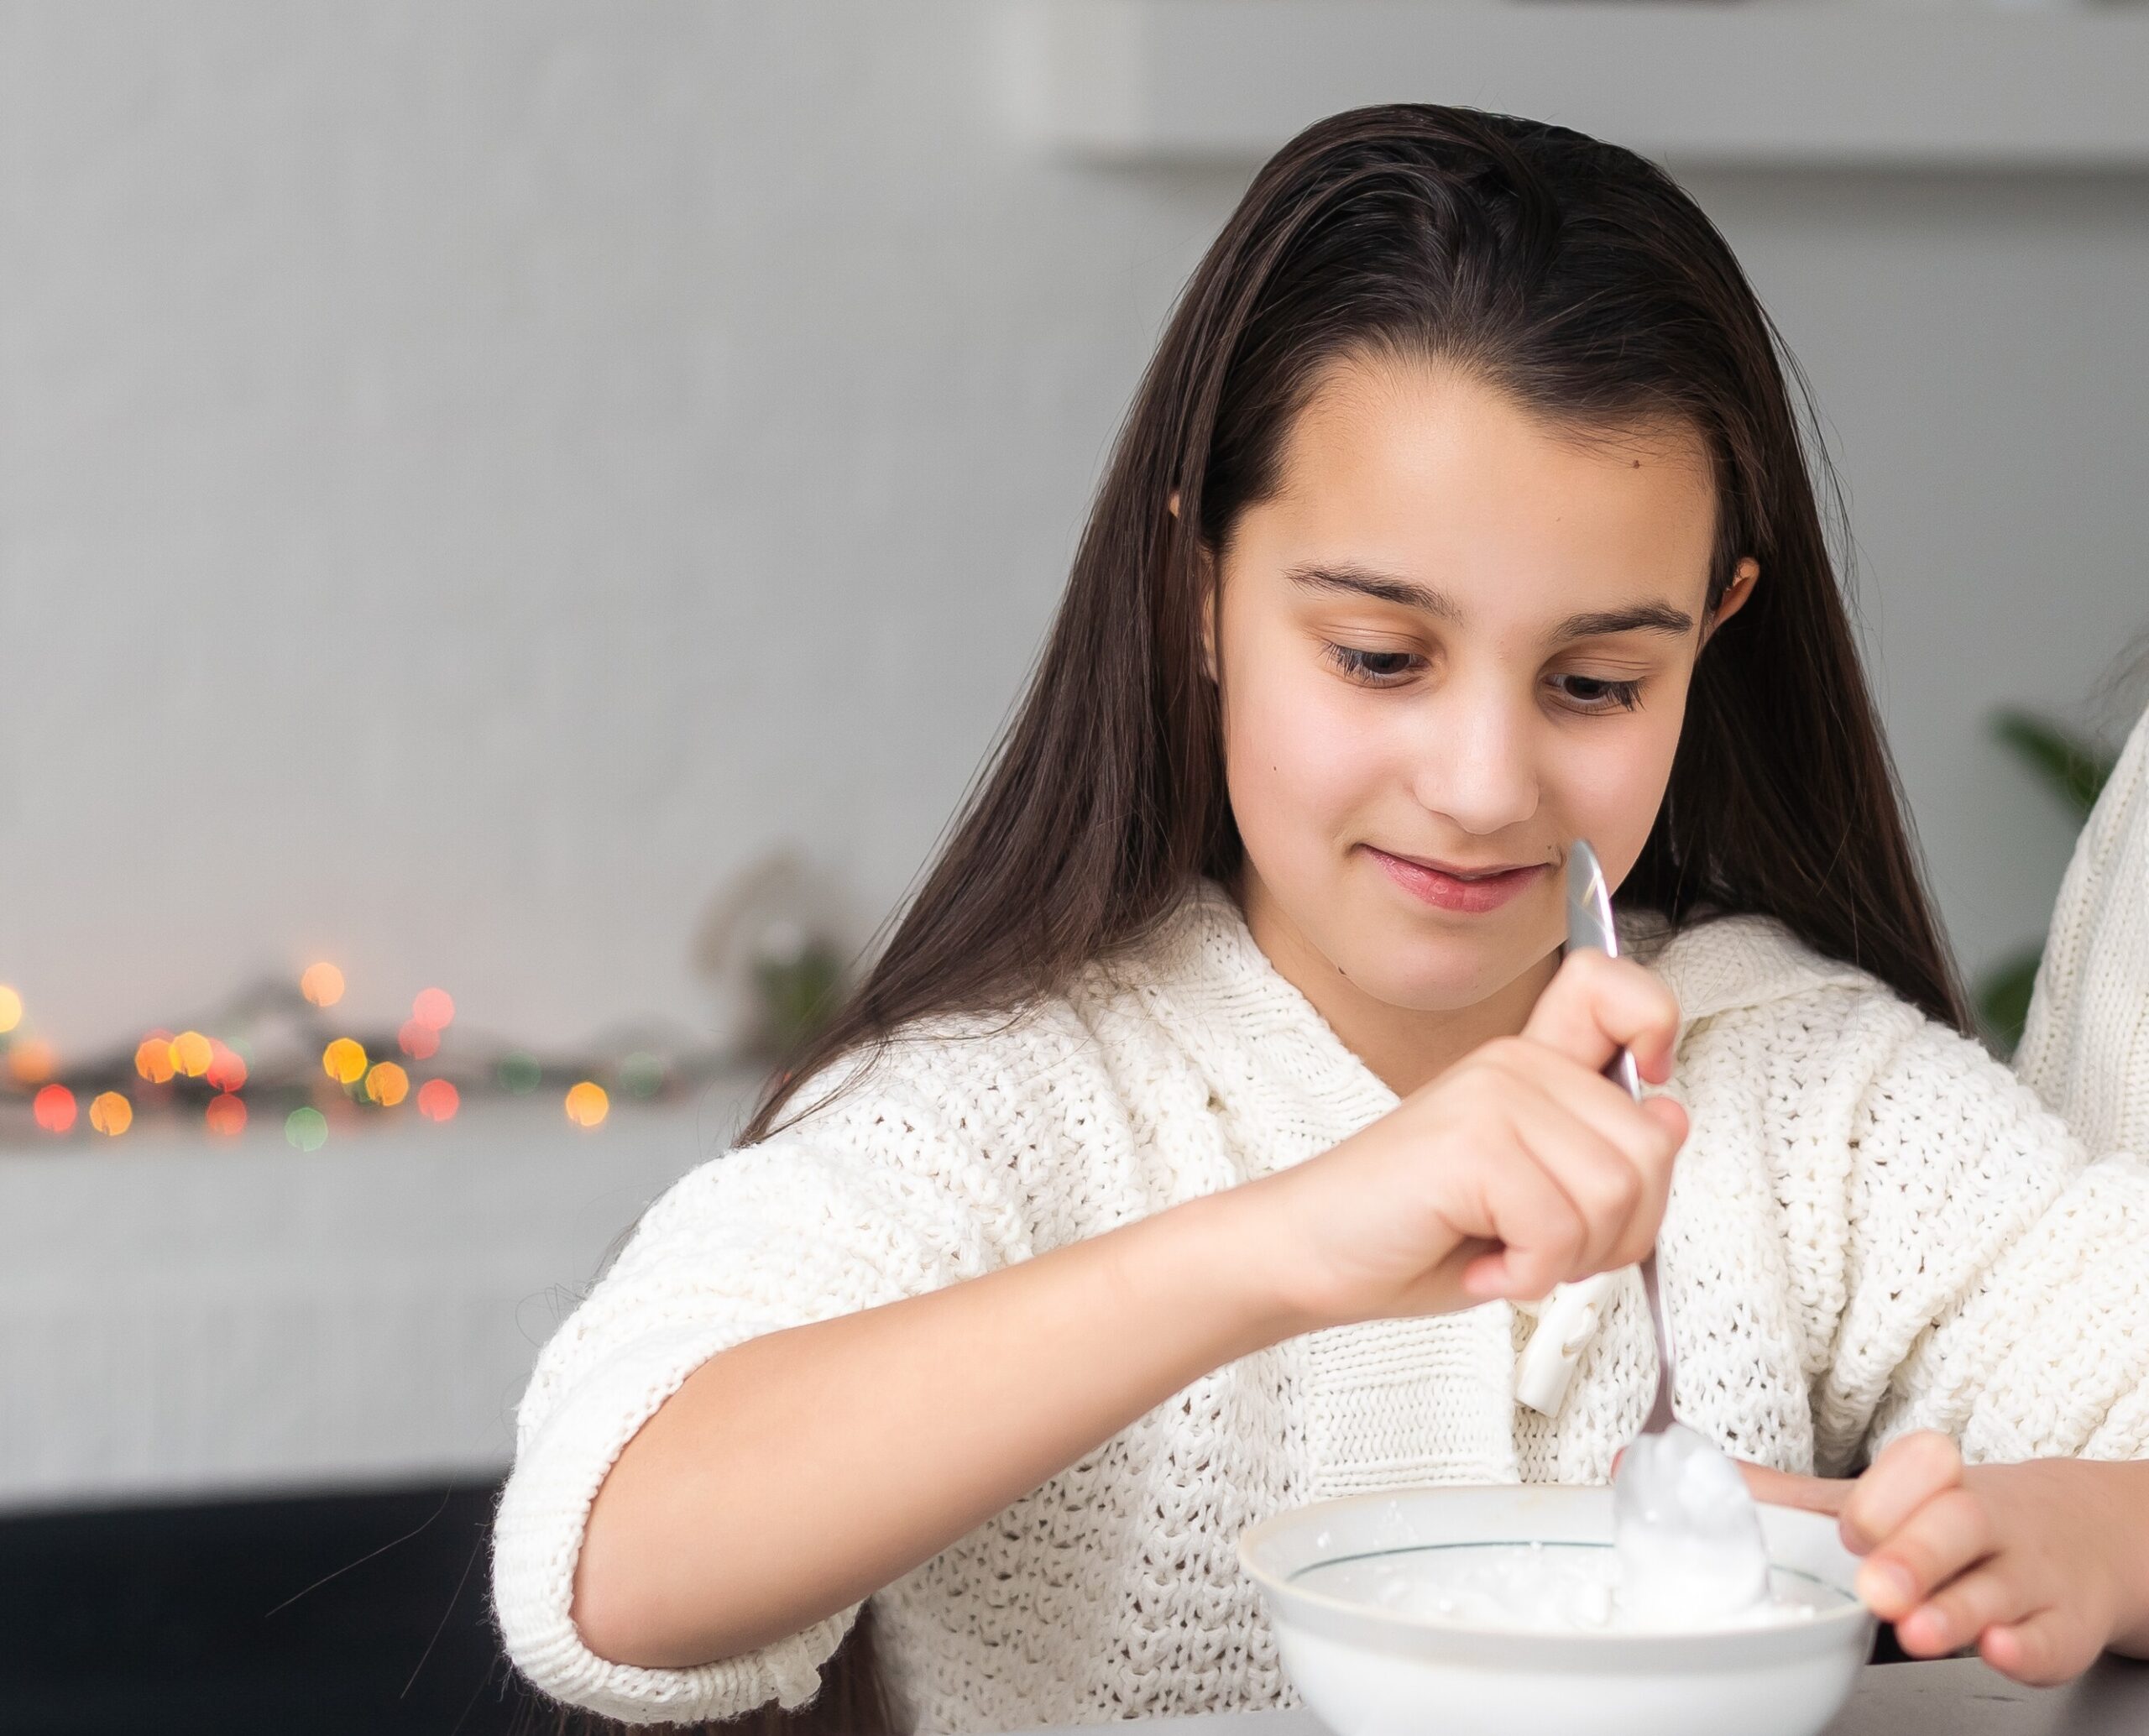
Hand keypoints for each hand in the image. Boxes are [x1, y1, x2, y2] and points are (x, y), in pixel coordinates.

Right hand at [1237, 945, 1688, 1332]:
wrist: (1310, 1253)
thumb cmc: (1414, 1230)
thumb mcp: (1531, 1195)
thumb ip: (1601, 1153)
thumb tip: (1670, 1118)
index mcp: (1528, 1065)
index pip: (1610, 988)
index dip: (1654, 1020)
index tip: (1649, 1080)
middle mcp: (1512, 1064)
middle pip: (1650, 1149)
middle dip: (1617, 1232)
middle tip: (1544, 1247)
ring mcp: (1492, 1098)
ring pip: (1615, 1197)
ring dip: (1569, 1259)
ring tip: (1507, 1254)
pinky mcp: (1472, 1145)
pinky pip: (1559, 1232)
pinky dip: (1528, 1276)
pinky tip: (1482, 1267)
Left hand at [1735, 1433, 2134, 1685]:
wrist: (2075, 1538)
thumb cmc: (1952, 1524)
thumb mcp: (1878, 1504)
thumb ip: (1791, 1502)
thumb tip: (1690, 1474)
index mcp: (1936, 1482)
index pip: (1919, 1467)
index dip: (1885, 1497)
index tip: (1852, 1529)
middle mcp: (1987, 1520)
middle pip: (1958, 1523)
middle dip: (1915, 1555)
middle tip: (1874, 1588)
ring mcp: (2029, 1573)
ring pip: (1998, 1585)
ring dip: (1954, 1610)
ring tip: (1914, 1630)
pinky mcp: (2060, 1626)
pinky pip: (2049, 1636)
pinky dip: (2024, 1646)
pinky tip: (1996, 1649)